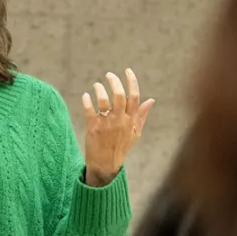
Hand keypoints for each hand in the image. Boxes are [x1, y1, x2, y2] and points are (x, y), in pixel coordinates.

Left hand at [81, 68, 153, 186]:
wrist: (105, 165)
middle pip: (120, 96)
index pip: (134, 97)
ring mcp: (106, 124)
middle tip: (109, 74)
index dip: (132, 82)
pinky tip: (85, 96)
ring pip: (103, 101)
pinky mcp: (93, 128)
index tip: (127, 71)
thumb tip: (151, 100)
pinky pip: (89, 110)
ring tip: (96, 85)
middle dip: (114, 82)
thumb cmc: (120, 147)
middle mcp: (120, 121)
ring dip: (99, 89)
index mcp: (131, 121)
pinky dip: (86, 100)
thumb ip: (142, 115)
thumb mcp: (135, 133)